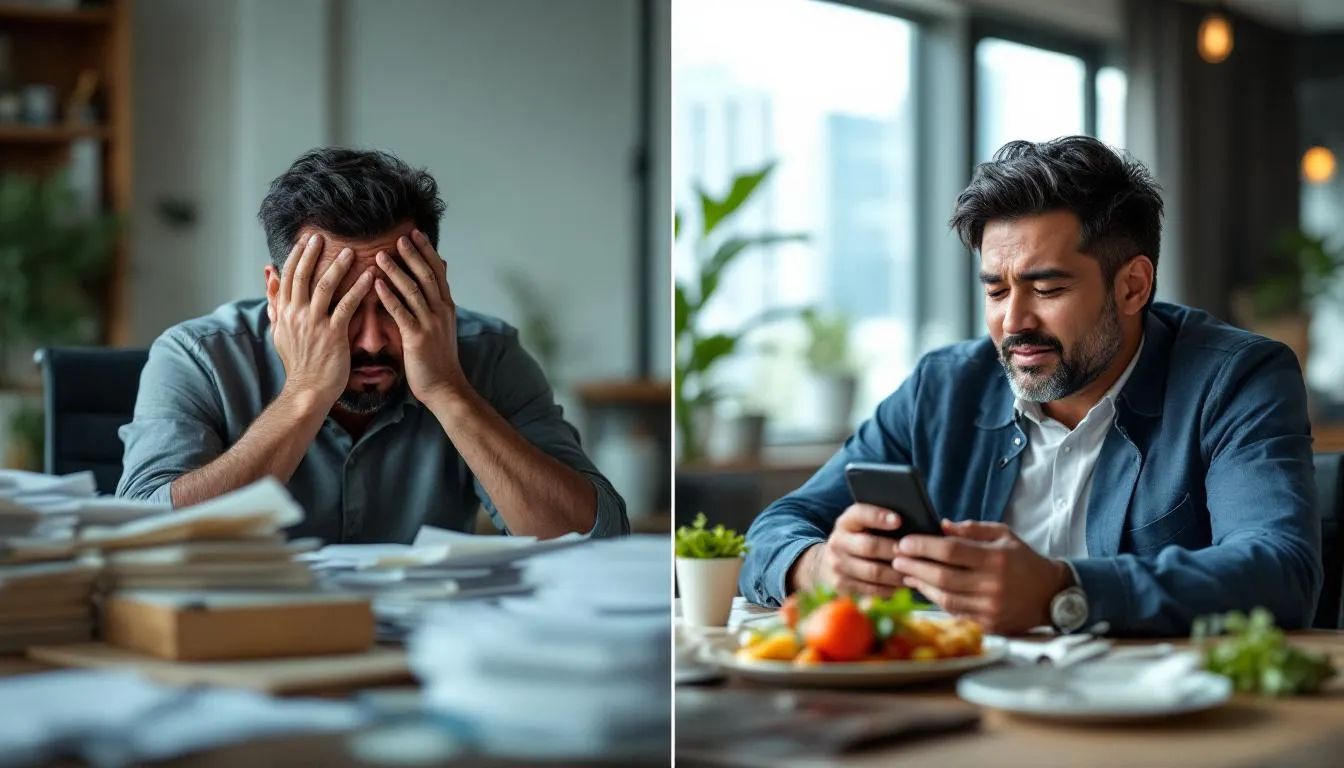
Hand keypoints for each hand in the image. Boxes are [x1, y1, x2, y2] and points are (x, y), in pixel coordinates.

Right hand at [270, 233, 372, 406]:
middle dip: (313, 254)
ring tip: (351, 251)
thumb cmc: (298, 363)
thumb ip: (276, 302)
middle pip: (303, 276)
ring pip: (325, 287)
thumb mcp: (280, 331)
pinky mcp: (333, 334)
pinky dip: (358, 289)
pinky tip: (370, 277)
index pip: (288, 277)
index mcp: (285, 313)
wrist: (307, 390)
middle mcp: (297, 315)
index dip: (297, 256)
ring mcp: (315, 324)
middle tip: (323, 236)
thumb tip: (270, 275)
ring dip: (338, 266)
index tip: (306, 240)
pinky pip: (347, 306)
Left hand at [373, 229, 466, 401]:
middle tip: (399, 236)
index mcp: (446, 306)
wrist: (445, 387)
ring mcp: (430, 324)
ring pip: (413, 290)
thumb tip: (436, 280)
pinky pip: (402, 312)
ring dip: (396, 271)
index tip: (415, 233)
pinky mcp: (417, 338)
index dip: (427, 251)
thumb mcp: (443, 326)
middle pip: (427, 275)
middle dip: (413, 254)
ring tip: (380, 255)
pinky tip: (377, 284)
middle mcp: (441, 311)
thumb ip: (437, 302)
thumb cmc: (439, 358)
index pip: (438, 272)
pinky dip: (389, 296)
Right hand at [792, 503, 907, 595]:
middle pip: (869, 546)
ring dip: (896, 573)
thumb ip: (881, 522)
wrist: (831, 560)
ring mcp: (837, 564)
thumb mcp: (863, 525)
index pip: (860, 514)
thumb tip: (911, 524)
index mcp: (846, 522)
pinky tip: (902, 584)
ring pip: (873, 571)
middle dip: (893, 550)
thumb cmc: (860, 538)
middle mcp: (837, 542)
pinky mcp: (841, 584)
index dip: (878, 517)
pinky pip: (870, 588)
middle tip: (913, 553)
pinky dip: (889, 588)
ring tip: (913, 572)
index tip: (898, 520)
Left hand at [892, 520, 1070, 634]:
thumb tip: (942, 525)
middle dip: (915, 566)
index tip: (904, 542)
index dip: (923, 546)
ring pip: (945, 598)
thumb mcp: (1004, 535)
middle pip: (943, 577)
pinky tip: (924, 588)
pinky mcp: (989, 625)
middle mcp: (993, 585)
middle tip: (895, 557)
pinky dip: (936, 600)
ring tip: (905, 572)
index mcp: (996, 559)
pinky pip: (955, 612)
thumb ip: (973, 529)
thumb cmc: (1023, 560)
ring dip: (921, 585)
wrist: (1051, 595)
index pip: (951, 551)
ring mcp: (990, 608)